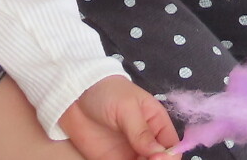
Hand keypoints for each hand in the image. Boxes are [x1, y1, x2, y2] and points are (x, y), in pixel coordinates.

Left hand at [59, 76, 180, 159]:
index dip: (169, 156)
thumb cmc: (107, 92)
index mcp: (156, 123)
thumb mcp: (127, 107)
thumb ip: (141, 131)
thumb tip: (160, 153)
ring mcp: (129, 153)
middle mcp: (146, 141)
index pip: (172, 145)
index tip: (158, 158)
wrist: (74, 95)